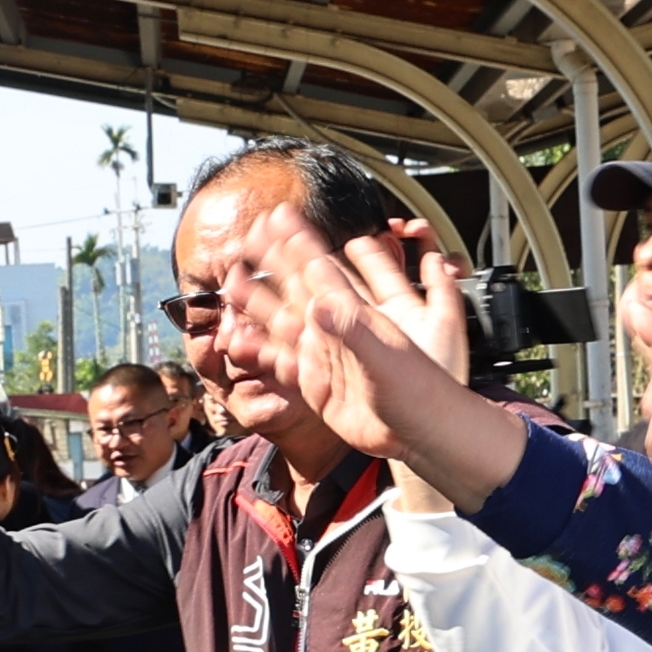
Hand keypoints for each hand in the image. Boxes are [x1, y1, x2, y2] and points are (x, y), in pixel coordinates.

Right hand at [233, 210, 525, 506]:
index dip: (301, 242)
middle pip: (299, 286)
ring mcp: (325, 355)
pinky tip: (240, 337)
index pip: (322, 268)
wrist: (418, 434)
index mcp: (358, 314)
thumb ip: (354, 331)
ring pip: (284, 321)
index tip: (281, 217)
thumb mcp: (388, 356)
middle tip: (251, 234)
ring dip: (259, 302)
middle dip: (275, 260)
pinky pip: (283, 361)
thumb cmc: (418, 391)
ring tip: (233, 281)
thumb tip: (321, 305)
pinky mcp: (317, 383)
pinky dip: (261, 349)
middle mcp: (338, 330)